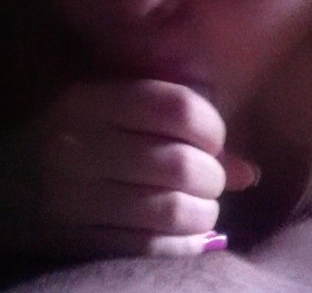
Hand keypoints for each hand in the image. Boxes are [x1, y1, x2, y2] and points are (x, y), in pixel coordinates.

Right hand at [31, 80, 254, 259]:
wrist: (10, 183)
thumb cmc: (76, 137)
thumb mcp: (112, 112)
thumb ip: (174, 126)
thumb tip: (249, 172)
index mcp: (91, 102)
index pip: (175, 106)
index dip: (211, 126)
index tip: (214, 141)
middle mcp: (79, 148)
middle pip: (180, 163)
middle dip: (213, 176)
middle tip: (211, 180)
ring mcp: (76, 200)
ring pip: (171, 210)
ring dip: (204, 213)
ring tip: (202, 207)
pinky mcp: (79, 243)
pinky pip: (153, 249)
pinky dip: (185, 245)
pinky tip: (188, 235)